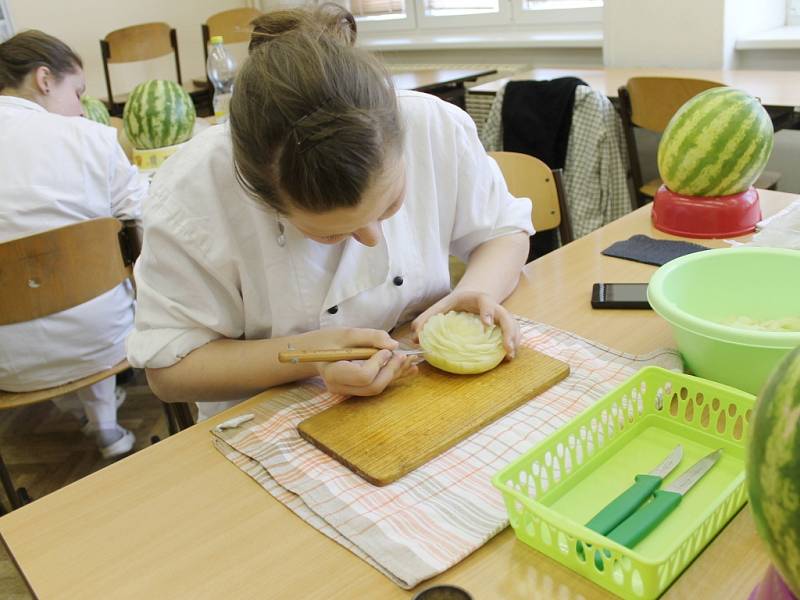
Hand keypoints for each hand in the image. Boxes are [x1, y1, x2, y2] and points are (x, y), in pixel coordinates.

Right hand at [298, 328, 418, 395]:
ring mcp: (348, 392)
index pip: (363, 376)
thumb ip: (370, 337)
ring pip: (377, 389)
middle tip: (403, 355)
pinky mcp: (356, 390)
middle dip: (392, 371)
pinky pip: (377, 386)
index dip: (379, 364)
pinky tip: (409, 369)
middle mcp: (340, 387)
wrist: (314, 352)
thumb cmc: (327, 340)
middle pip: (373, 387)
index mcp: (334, 373)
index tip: (386, 350)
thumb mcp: (347, 333)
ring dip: (396, 374)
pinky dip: (393, 377)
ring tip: (410, 360)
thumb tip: (394, 345)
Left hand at [411, 290, 519, 358]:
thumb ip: (426, 319)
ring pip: (514, 326)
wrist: (471, 297)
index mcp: (477, 298)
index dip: (487, 311)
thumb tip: (415, 338)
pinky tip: (508, 357)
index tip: (486, 324)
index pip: (485, 301)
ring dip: (514, 340)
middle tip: (507, 347)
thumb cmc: (455, 304)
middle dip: (509, 331)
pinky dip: (514, 344)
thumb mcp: (440, 306)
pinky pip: (514, 334)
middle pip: (507, 316)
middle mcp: (493, 306)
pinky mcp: (504, 326)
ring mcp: (501, 316)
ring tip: (510, 356)